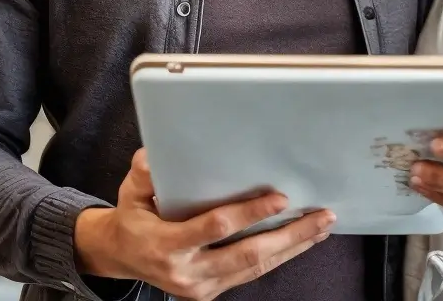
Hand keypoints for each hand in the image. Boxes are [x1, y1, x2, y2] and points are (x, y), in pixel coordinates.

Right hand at [76, 149, 335, 299]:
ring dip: (292, 248)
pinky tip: (299, 242)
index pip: (216, 228)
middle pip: (247, 255)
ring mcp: (201, 287)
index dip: (250, 214)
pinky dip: (278, 257)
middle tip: (319, 216)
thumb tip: (154, 156)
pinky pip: (250, 274)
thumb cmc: (133, 218)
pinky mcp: (211, 292)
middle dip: (288, 236)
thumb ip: (144, 174)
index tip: (279, 198)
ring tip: (320, 227)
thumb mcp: (131, 192)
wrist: (122, 257)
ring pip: (255, 268)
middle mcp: (186, 271)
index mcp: (166, 245)